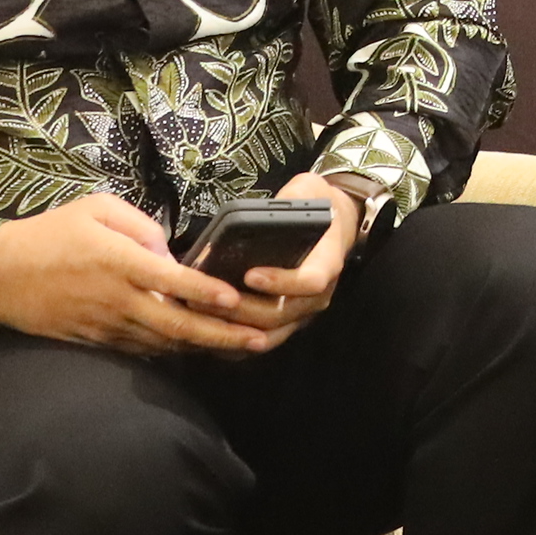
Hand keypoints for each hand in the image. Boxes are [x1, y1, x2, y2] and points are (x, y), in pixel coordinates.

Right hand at [0, 191, 266, 356]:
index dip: (206, 292)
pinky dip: (169, 352)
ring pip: (162, 343)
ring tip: (241, 349)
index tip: (236, 299)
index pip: (173, 281)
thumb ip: (139, 225)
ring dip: (203, 348)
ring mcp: (105, 325)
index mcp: (121, 263)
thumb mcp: (96, 208)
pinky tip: (194, 351)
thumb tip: (168, 250)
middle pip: (177, 324)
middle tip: (260, 338)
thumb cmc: (49, 233)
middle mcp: (118, 299)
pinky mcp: (93, 340)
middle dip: (222, 334)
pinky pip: (139, 350)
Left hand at [214, 172, 365, 341]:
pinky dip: (237, 343)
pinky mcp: (288, 321)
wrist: (334, 222)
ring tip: (201, 313)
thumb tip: (252, 217)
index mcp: (328, 261)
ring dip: (234, 328)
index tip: (250, 274)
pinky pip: (263, 339)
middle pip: (282, 313)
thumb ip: (286, 202)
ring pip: (271, 333)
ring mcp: (303, 311)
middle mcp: (319, 294)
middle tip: (204, 297)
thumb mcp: (306, 191)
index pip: (311, 281)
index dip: (281, 282)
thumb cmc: (315, 205)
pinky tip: (210, 334)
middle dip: (241, 309)